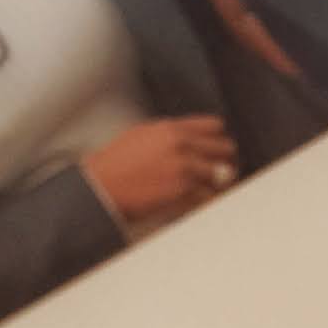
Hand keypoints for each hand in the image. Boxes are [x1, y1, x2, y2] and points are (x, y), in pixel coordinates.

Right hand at [85, 115, 239, 235]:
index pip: (214, 126)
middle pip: (225, 149)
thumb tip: (195, 141)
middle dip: (223, 160)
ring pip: (222, 174)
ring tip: (208, 189)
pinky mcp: (184, 192)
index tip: (216, 149)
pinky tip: (198, 201)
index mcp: (171, 128)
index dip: (217, 138)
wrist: (103, 186)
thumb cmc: (117, 162)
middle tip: (217, 171)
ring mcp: (185, 168)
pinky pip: (210, 197)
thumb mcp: (143, 135)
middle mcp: (182, 145)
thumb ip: (172, 135)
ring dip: (217, 183)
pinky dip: (207, 200)